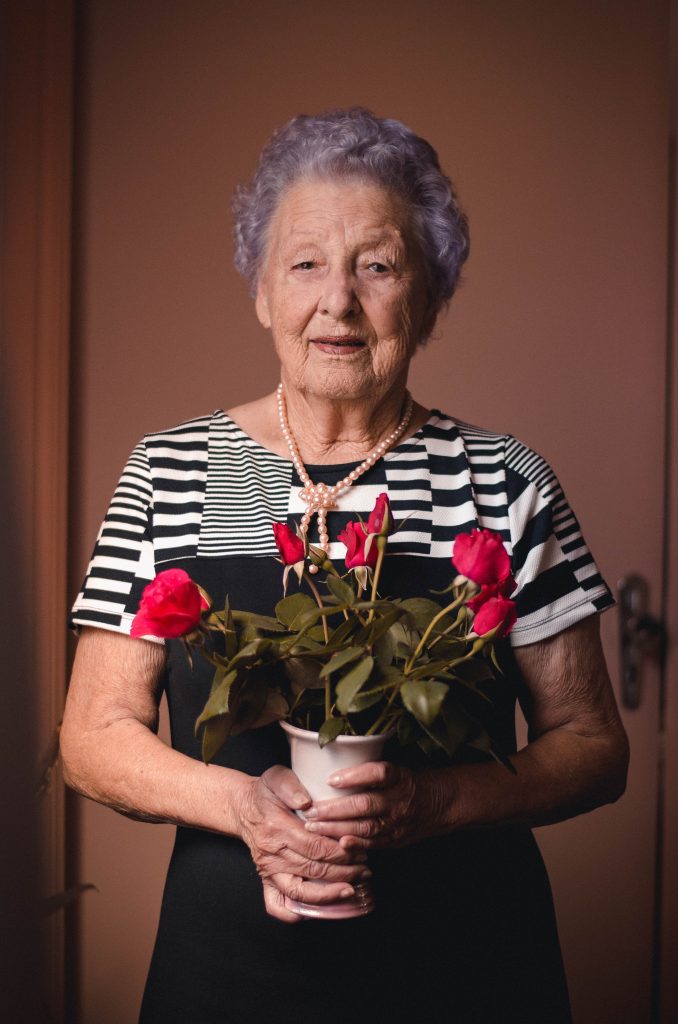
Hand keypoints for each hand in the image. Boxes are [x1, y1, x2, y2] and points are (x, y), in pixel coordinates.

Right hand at [237, 765, 370, 921]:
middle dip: (343, 872)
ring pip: (299, 892)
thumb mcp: (277, 777)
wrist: (244, 806)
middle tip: (365, 869)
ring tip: (351, 890)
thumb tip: (306, 802)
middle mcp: (271, 854)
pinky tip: (318, 908)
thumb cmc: (267, 793)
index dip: (340, 852)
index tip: (358, 850)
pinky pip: (276, 905)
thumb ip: (290, 786)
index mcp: (276, 828)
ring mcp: (267, 870)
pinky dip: (295, 913)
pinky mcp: (265, 880)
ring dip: (328, 895)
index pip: (314, 846)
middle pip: (313, 870)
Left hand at [302, 761, 443, 851]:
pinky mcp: (396, 839)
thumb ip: (370, 769)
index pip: (378, 774)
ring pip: (365, 827)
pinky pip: (373, 844)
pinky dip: (355, 844)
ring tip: (314, 826)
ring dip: (337, 828)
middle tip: (311, 810)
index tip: (330, 779)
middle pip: (365, 804)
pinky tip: (337, 843)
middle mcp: (399, 800)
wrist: (440, 804)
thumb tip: (330, 761)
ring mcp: (398, 822)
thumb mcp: (396, 767)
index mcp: (399, 777)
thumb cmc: (408, 781)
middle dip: (334, 810)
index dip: (354, 776)